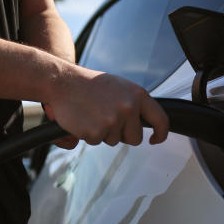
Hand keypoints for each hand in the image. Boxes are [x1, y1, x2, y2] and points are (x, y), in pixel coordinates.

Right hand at [45, 68, 169, 146]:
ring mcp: (113, 120)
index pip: (161, 119)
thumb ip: (134, 102)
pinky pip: (97, 142)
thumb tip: (147, 121)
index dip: (160, 133)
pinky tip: (83, 118)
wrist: (62, 82)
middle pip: (135, 138)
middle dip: (123, 134)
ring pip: (115, 141)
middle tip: (106, 118)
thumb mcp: (119, 86)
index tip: (155, 139)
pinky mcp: (97, 132)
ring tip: (92, 113)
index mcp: (137, 94)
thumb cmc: (89, 84)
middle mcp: (128, 107)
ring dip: (103, 132)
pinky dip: (89, 134)